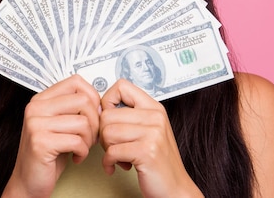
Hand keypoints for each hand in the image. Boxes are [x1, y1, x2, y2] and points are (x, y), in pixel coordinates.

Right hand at [3, 75, 100, 197]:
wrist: (28, 182)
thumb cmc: (48, 154)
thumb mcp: (59, 124)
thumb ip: (72, 108)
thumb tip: (99, 102)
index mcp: (41, 99)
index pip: (75, 82)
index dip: (92, 97)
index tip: (94, 114)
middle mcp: (36, 108)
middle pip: (83, 100)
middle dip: (95, 122)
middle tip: (90, 137)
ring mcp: (36, 124)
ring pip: (83, 122)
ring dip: (89, 140)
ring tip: (81, 148)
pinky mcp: (40, 143)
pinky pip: (77, 141)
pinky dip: (83, 152)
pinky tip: (76, 157)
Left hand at [99, 79, 202, 197]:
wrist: (175, 189)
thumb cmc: (157, 162)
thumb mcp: (147, 131)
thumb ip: (128, 116)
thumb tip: (98, 108)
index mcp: (154, 107)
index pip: (121, 86)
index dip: (107, 100)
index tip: (108, 118)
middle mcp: (155, 117)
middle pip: (107, 114)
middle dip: (104, 134)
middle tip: (114, 146)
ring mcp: (153, 133)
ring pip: (107, 132)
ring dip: (107, 149)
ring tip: (119, 156)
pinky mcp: (147, 151)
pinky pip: (112, 152)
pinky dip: (109, 163)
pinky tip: (117, 166)